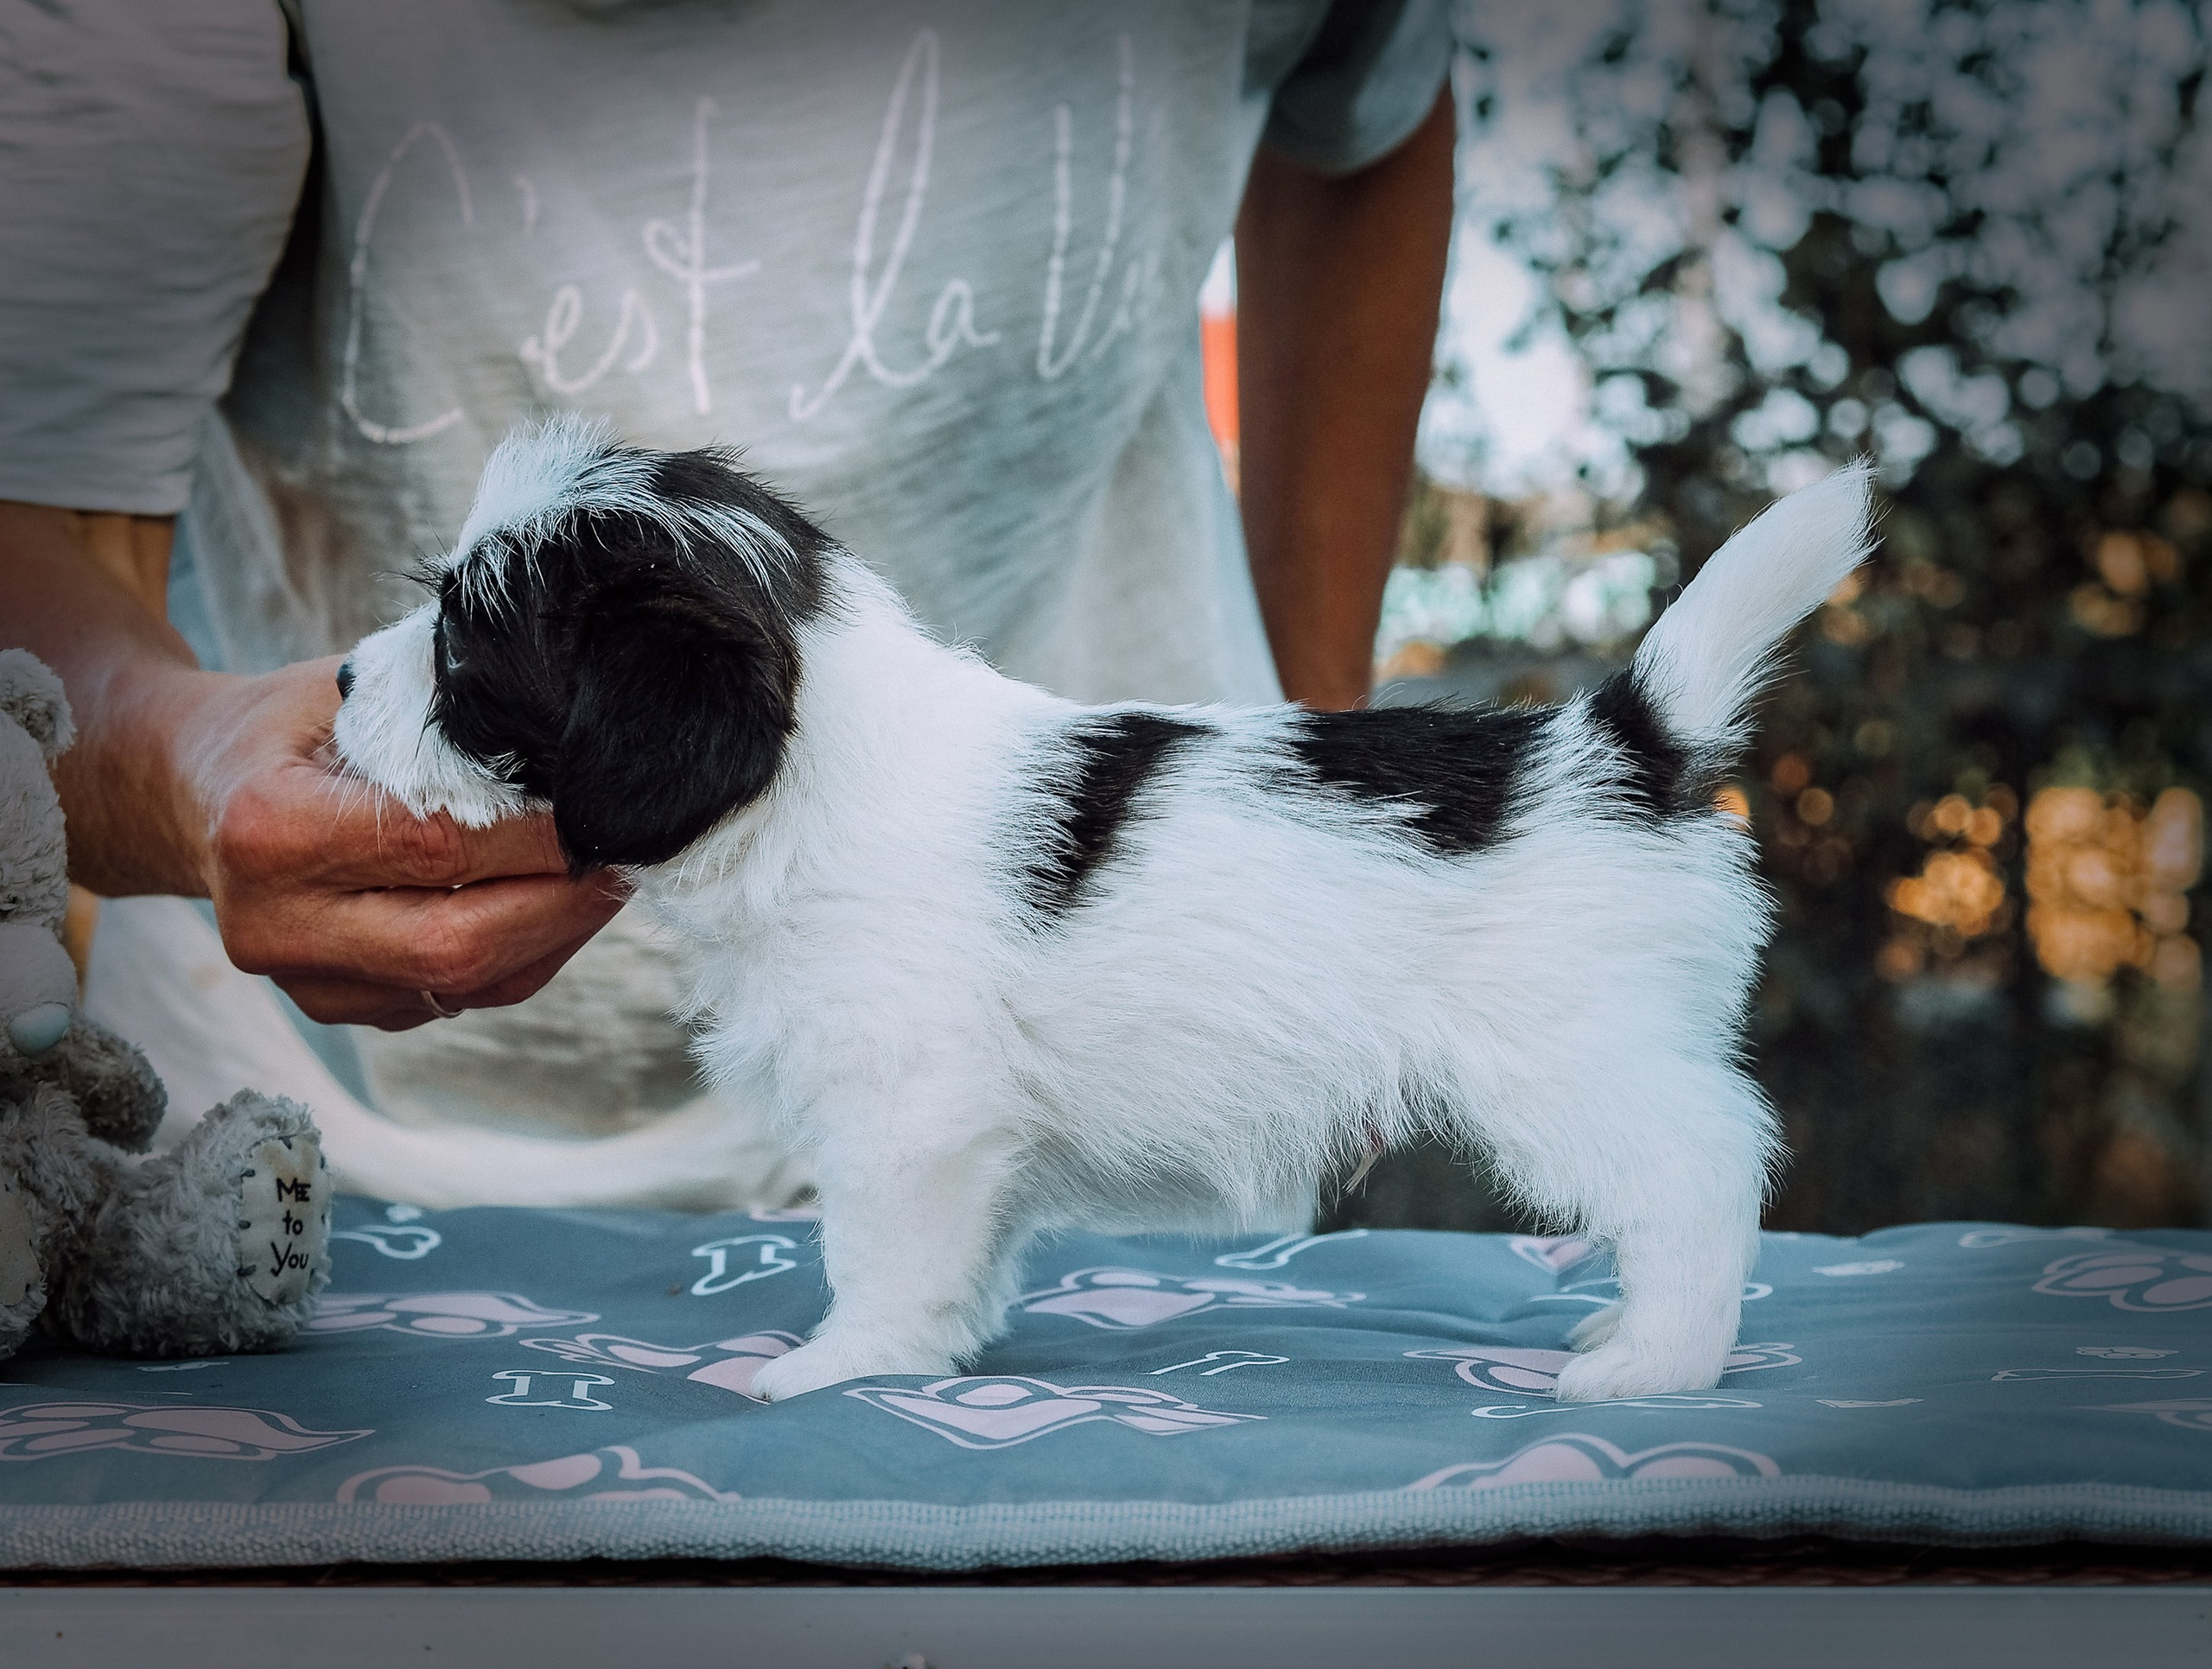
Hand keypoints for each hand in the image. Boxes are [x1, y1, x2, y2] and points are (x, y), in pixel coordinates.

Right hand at [181, 657, 624, 1029]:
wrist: (193, 788)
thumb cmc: (288, 725)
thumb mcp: (352, 689)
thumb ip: (448, 719)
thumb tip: (573, 741)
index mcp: (271, 830)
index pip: (439, 847)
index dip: (539, 836)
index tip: (611, 808)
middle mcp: (277, 925)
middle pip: (459, 944)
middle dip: (566, 903)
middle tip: (634, 855)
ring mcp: (304, 982)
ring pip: (470, 983)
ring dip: (558, 933)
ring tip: (610, 876)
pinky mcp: (338, 1008)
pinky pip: (459, 998)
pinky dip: (524, 954)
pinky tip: (559, 905)